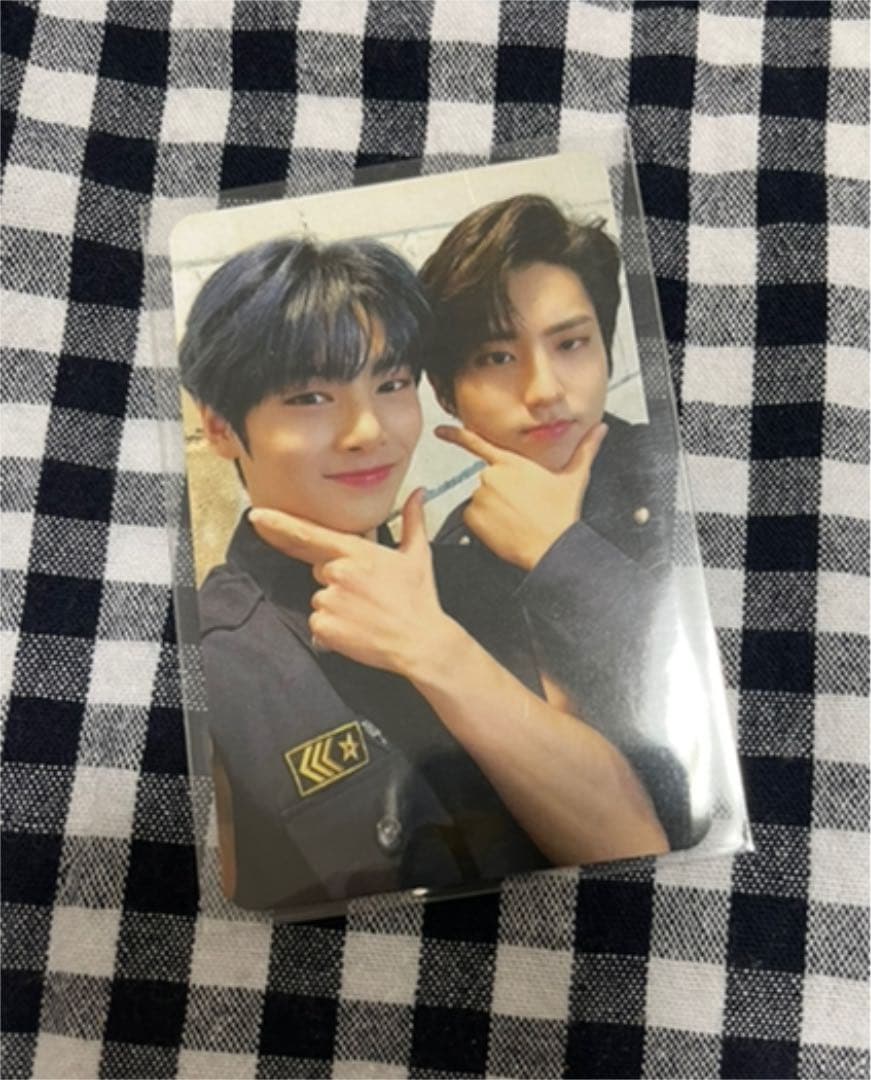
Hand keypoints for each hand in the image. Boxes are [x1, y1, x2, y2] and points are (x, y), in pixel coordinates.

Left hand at [248, 490, 455, 676]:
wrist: (421, 642)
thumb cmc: (419, 600)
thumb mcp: (418, 555)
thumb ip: (413, 520)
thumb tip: (418, 494)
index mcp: (356, 552)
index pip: (309, 533)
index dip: (279, 524)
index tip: (257, 516)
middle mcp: (338, 572)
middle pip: (320, 571)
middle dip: (339, 581)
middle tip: (369, 595)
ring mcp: (329, 599)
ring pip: (319, 599)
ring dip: (337, 607)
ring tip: (366, 615)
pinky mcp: (324, 626)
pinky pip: (318, 623)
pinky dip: (332, 629)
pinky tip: (357, 630)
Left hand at [435, 421, 608, 570]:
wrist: (551, 547)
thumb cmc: (560, 515)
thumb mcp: (575, 478)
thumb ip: (586, 449)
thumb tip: (600, 430)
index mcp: (512, 463)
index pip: (477, 443)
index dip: (455, 435)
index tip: (440, 431)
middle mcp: (492, 476)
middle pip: (487, 479)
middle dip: (501, 491)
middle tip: (522, 505)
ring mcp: (480, 497)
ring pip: (480, 499)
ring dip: (494, 507)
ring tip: (516, 517)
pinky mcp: (473, 517)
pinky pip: (473, 517)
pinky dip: (485, 523)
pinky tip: (504, 526)